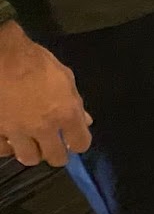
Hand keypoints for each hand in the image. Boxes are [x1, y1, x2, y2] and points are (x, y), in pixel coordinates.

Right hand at [0, 22, 92, 166]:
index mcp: (66, 113)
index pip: (81, 144)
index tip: (72, 139)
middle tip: (51, 144)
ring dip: (32, 152)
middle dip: (56, 153)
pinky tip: (9, 139)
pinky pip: (2, 150)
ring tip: (29, 143)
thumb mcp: (64, 77)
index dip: (78, 143)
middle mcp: (43, 127)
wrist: (1, 55)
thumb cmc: (35, 61)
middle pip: (56, 158)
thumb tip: (85, 120)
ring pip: (29, 158)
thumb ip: (76, 102)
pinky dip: (7, 147)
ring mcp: (17, 131)